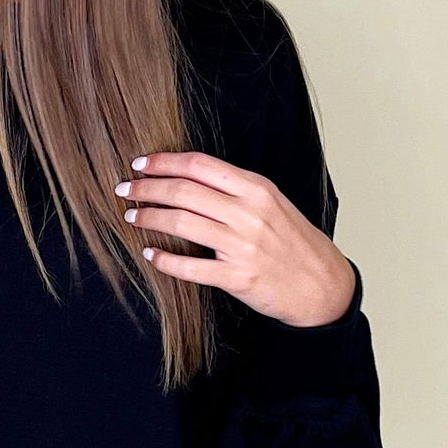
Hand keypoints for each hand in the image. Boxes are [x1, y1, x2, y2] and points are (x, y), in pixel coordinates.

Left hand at [114, 150, 356, 325]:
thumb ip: (235, 189)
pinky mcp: (238, 277)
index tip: (140, 164)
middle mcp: (249, 213)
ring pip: (182, 223)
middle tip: (125, 189)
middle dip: (147, 188)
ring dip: (149, 217)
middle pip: (184, 191)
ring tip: (131, 216)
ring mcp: (244, 246)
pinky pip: (191, 267)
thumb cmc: (293, 242)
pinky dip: (165, 260)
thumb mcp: (271, 203)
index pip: (200, 165)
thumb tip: (187, 176)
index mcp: (257, 189)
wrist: (322, 285)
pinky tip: (149, 254)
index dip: (164, 162)